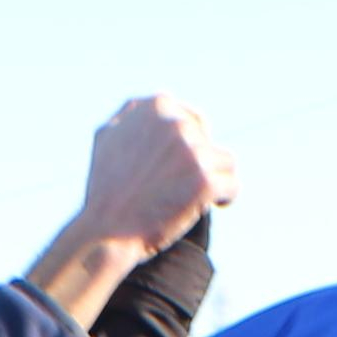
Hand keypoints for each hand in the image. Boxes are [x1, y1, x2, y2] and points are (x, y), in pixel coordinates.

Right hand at [78, 94, 229, 248]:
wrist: (105, 231)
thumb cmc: (104, 190)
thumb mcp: (107, 137)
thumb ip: (133, 115)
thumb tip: (156, 105)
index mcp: (156, 106)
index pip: (193, 120)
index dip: (191, 145)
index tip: (182, 167)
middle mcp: (176, 123)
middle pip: (208, 141)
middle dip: (200, 163)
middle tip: (183, 187)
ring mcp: (192, 151)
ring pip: (225, 161)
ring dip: (215, 179)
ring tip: (198, 198)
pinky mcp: (204, 180)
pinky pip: (232, 185)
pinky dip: (226, 198)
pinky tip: (213, 206)